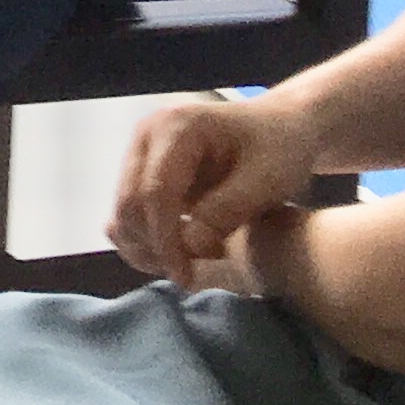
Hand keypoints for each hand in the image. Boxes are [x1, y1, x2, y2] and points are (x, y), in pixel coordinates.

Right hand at [110, 92, 322, 282]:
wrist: (281, 126)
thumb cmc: (280, 149)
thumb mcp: (268, 179)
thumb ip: (228, 210)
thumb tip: (189, 246)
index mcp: (175, 127)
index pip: (156, 191)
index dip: (166, 240)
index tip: (185, 278)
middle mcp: (146, 135)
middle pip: (130, 203)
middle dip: (156, 246)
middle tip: (194, 273)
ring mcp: (139, 152)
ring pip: (123, 212)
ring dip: (148, 247)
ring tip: (191, 264)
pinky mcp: (140, 171)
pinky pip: (127, 214)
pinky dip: (144, 241)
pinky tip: (175, 254)